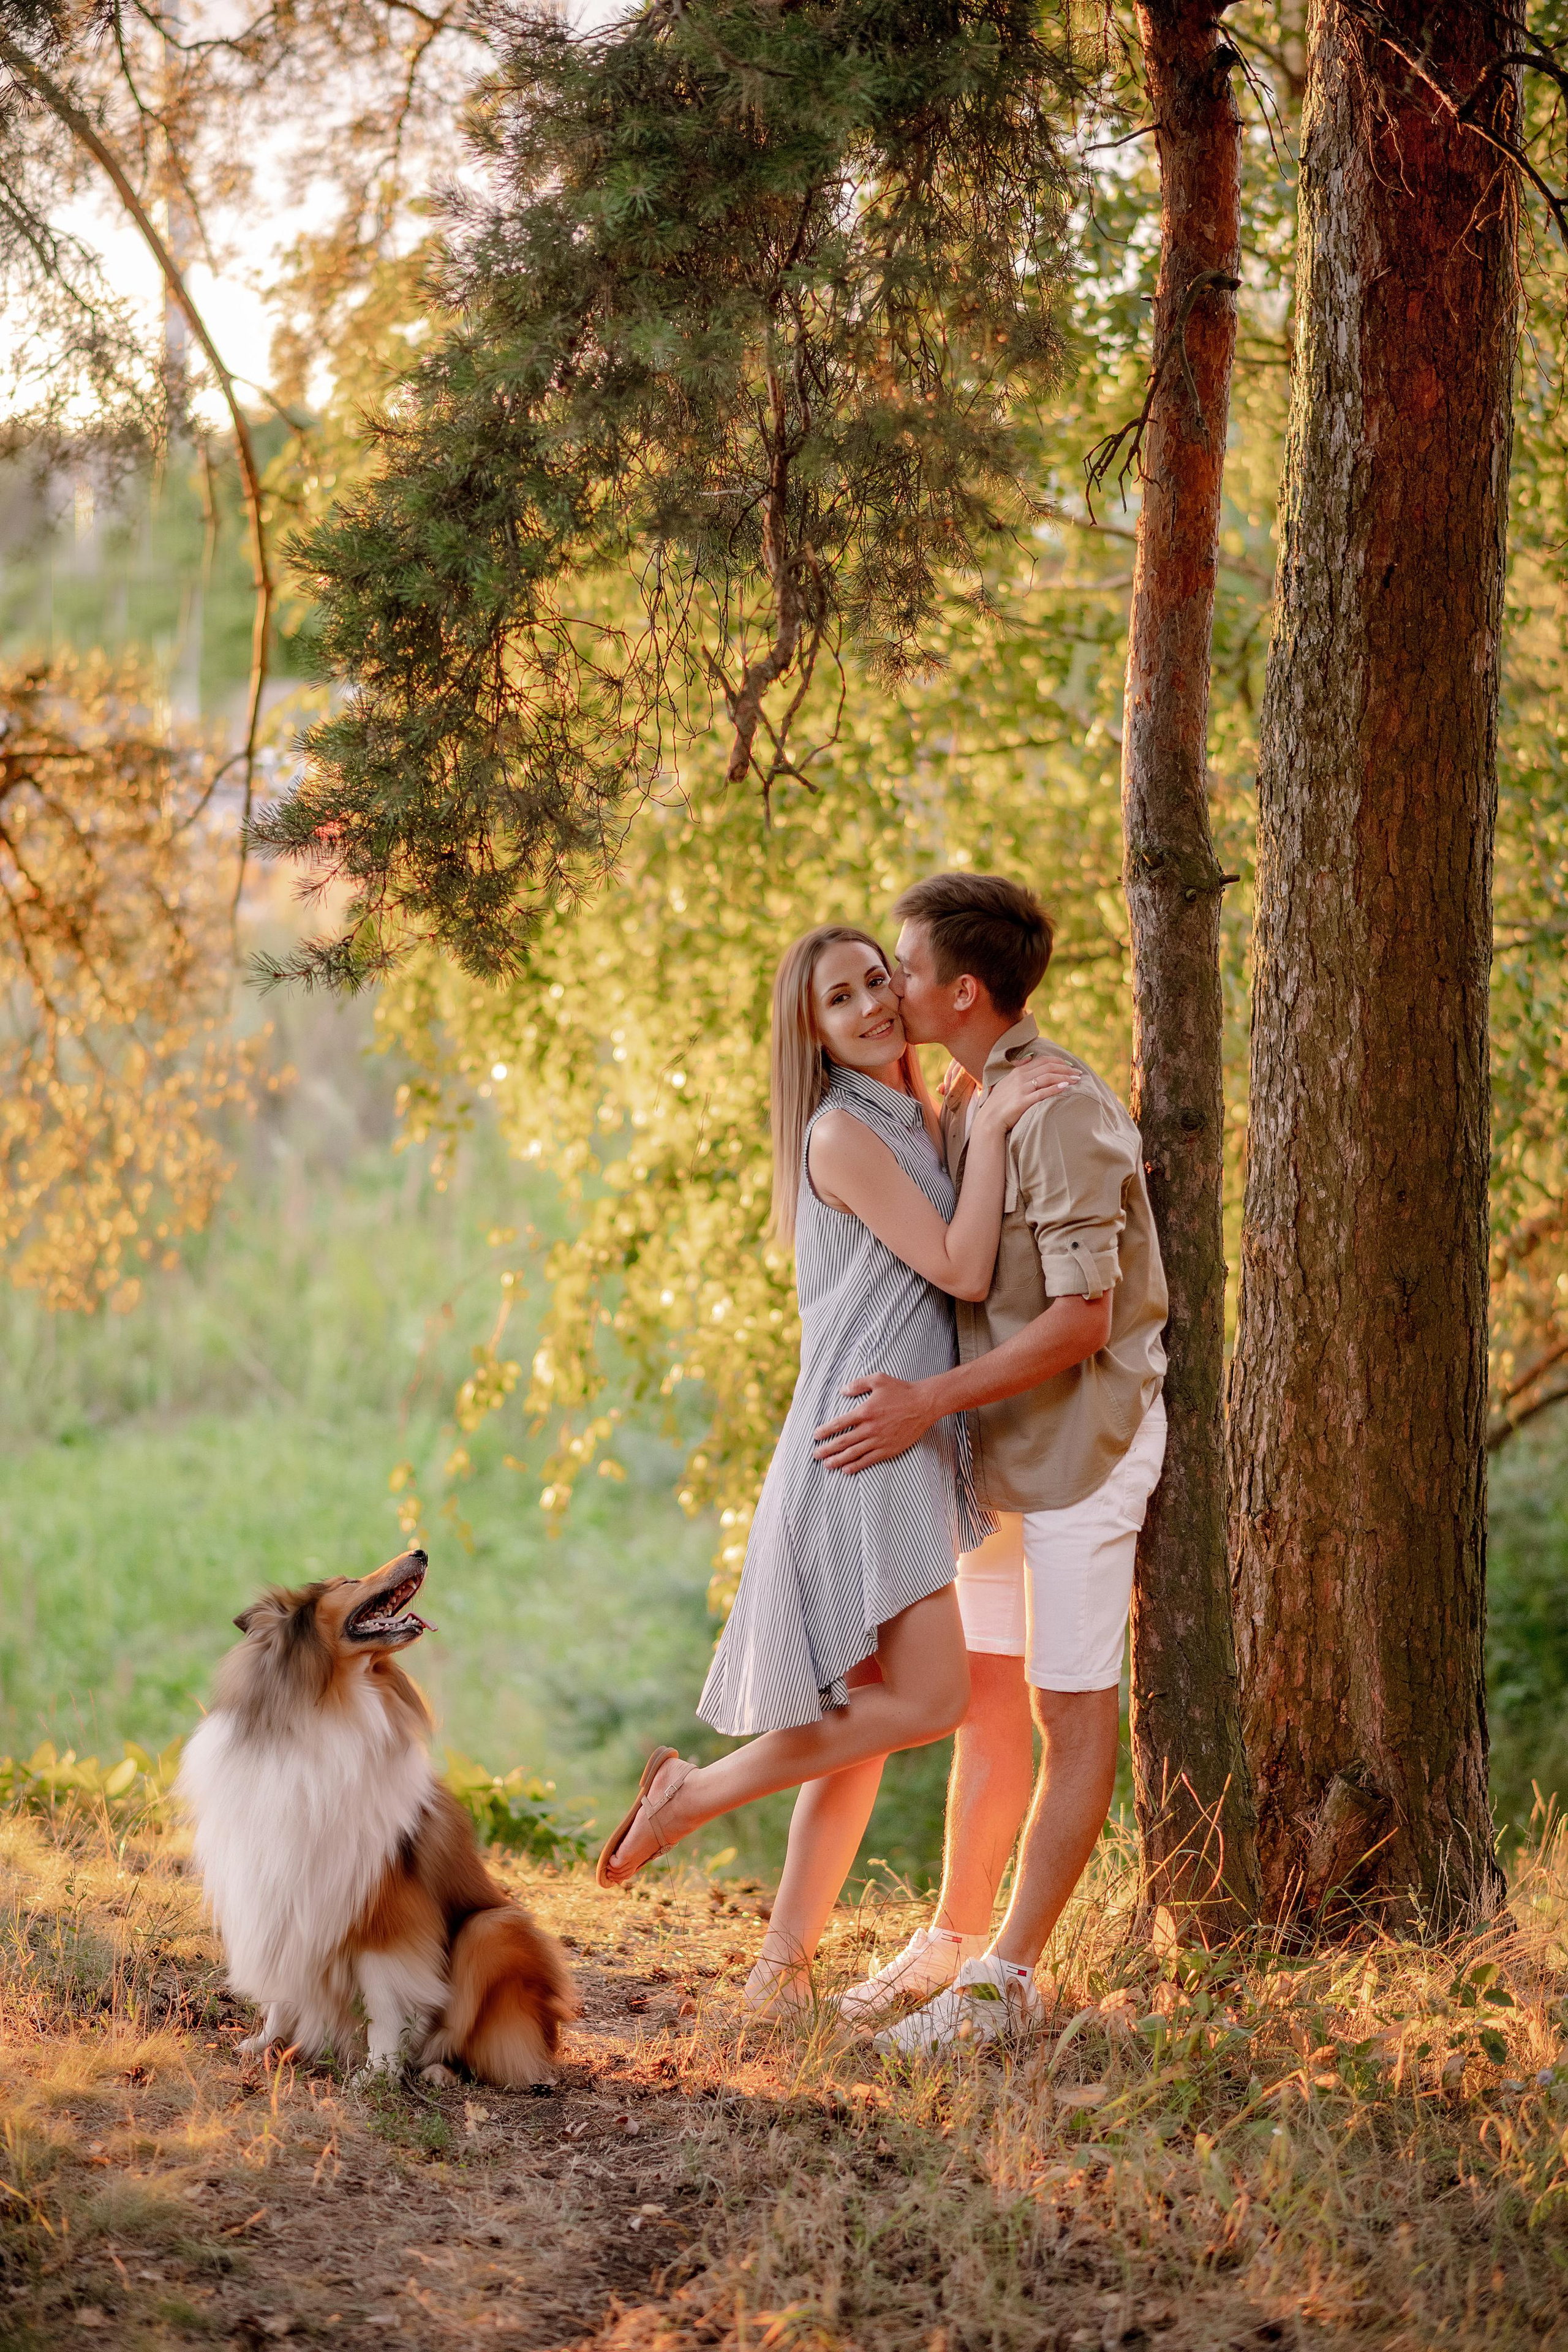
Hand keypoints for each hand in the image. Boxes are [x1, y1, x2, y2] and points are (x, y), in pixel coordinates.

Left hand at [813, 1374, 937, 1472]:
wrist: (924, 1404)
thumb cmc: (901, 1390)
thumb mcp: (878, 1379)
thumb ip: (858, 1384)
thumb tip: (841, 1391)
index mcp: (865, 1411)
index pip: (839, 1424)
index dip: (825, 1431)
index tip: (815, 1436)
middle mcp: (870, 1428)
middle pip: (843, 1441)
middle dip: (827, 1449)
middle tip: (815, 1455)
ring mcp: (880, 1440)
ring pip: (854, 1453)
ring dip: (838, 1460)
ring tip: (827, 1465)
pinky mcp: (889, 1449)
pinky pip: (869, 1460)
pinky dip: (856, 1465)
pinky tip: (847, 1469)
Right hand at [974, 1056, 1079, 1135]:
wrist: (990, 1119)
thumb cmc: (1000, 1102)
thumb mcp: (1006, 1081)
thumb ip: (1019, 1068)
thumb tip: (1030, 1057)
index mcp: (1018, 1071)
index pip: (1043, 1060)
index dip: (1060, 1061)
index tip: (1071, 1066)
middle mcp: (1021, 1077)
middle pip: (1049, 1067)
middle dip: (1066, 1068)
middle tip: (1078, 1073)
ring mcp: (1022, 1088)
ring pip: (1048, 1077)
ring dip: (1064, 1077)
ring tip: (1076, 1080)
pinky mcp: (1023, 1101)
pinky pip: (1042, 1092)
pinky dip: (1055, 1088)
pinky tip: (1066, 1087)